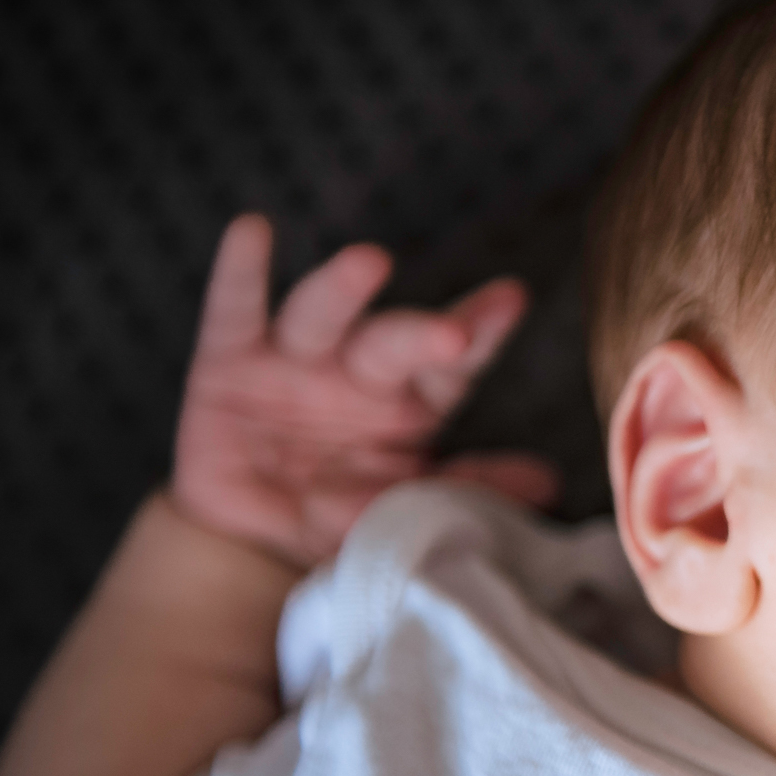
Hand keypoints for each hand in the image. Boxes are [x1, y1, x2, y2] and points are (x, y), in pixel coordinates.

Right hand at [172, 214, 556, 566]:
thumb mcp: (408, 510)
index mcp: (412, 401)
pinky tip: (253, 231)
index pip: (454, 365)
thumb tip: (548, 482)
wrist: (252, 545)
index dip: (482, 331)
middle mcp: (359, 369)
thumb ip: (469, 489)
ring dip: (343, 288)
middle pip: (392, 342)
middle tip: (452, 332)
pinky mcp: (227, 360)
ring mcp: (293, 358)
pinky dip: (242, 271)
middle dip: (419, 334)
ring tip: (370, 262)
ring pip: (321, 316)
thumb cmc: (343, 516)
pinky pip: (234, 310)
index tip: (511, 301)